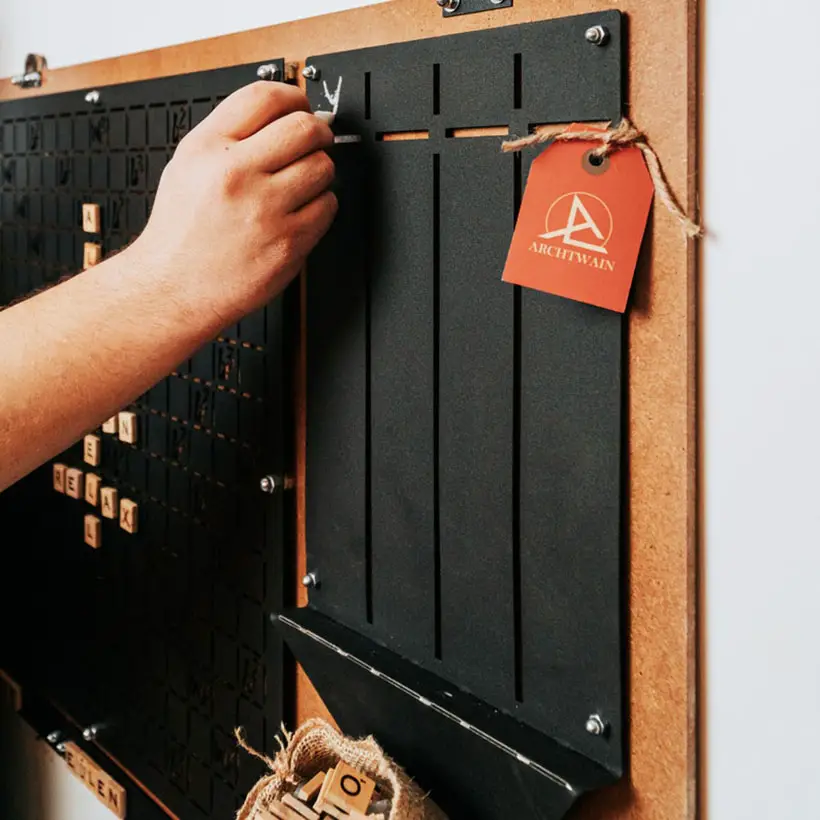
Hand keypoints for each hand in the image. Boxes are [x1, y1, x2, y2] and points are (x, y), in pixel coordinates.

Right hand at [132, 81, 336, 327]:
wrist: (175, 287)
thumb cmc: (183, 231)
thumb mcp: (189, 164)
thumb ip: (231, 134)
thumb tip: (283, 112)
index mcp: (208, 148)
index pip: (266, 97)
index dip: (294, 97)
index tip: (301, 106)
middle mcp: (236, 175)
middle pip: (304, 128)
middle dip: (317, 132)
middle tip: (315, 142)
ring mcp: (265, 210)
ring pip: (323, 167)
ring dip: (320, 171)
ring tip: (301, 184)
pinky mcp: (288, 242)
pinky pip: (327, 207)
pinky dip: (321, 206)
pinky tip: (300, 212)